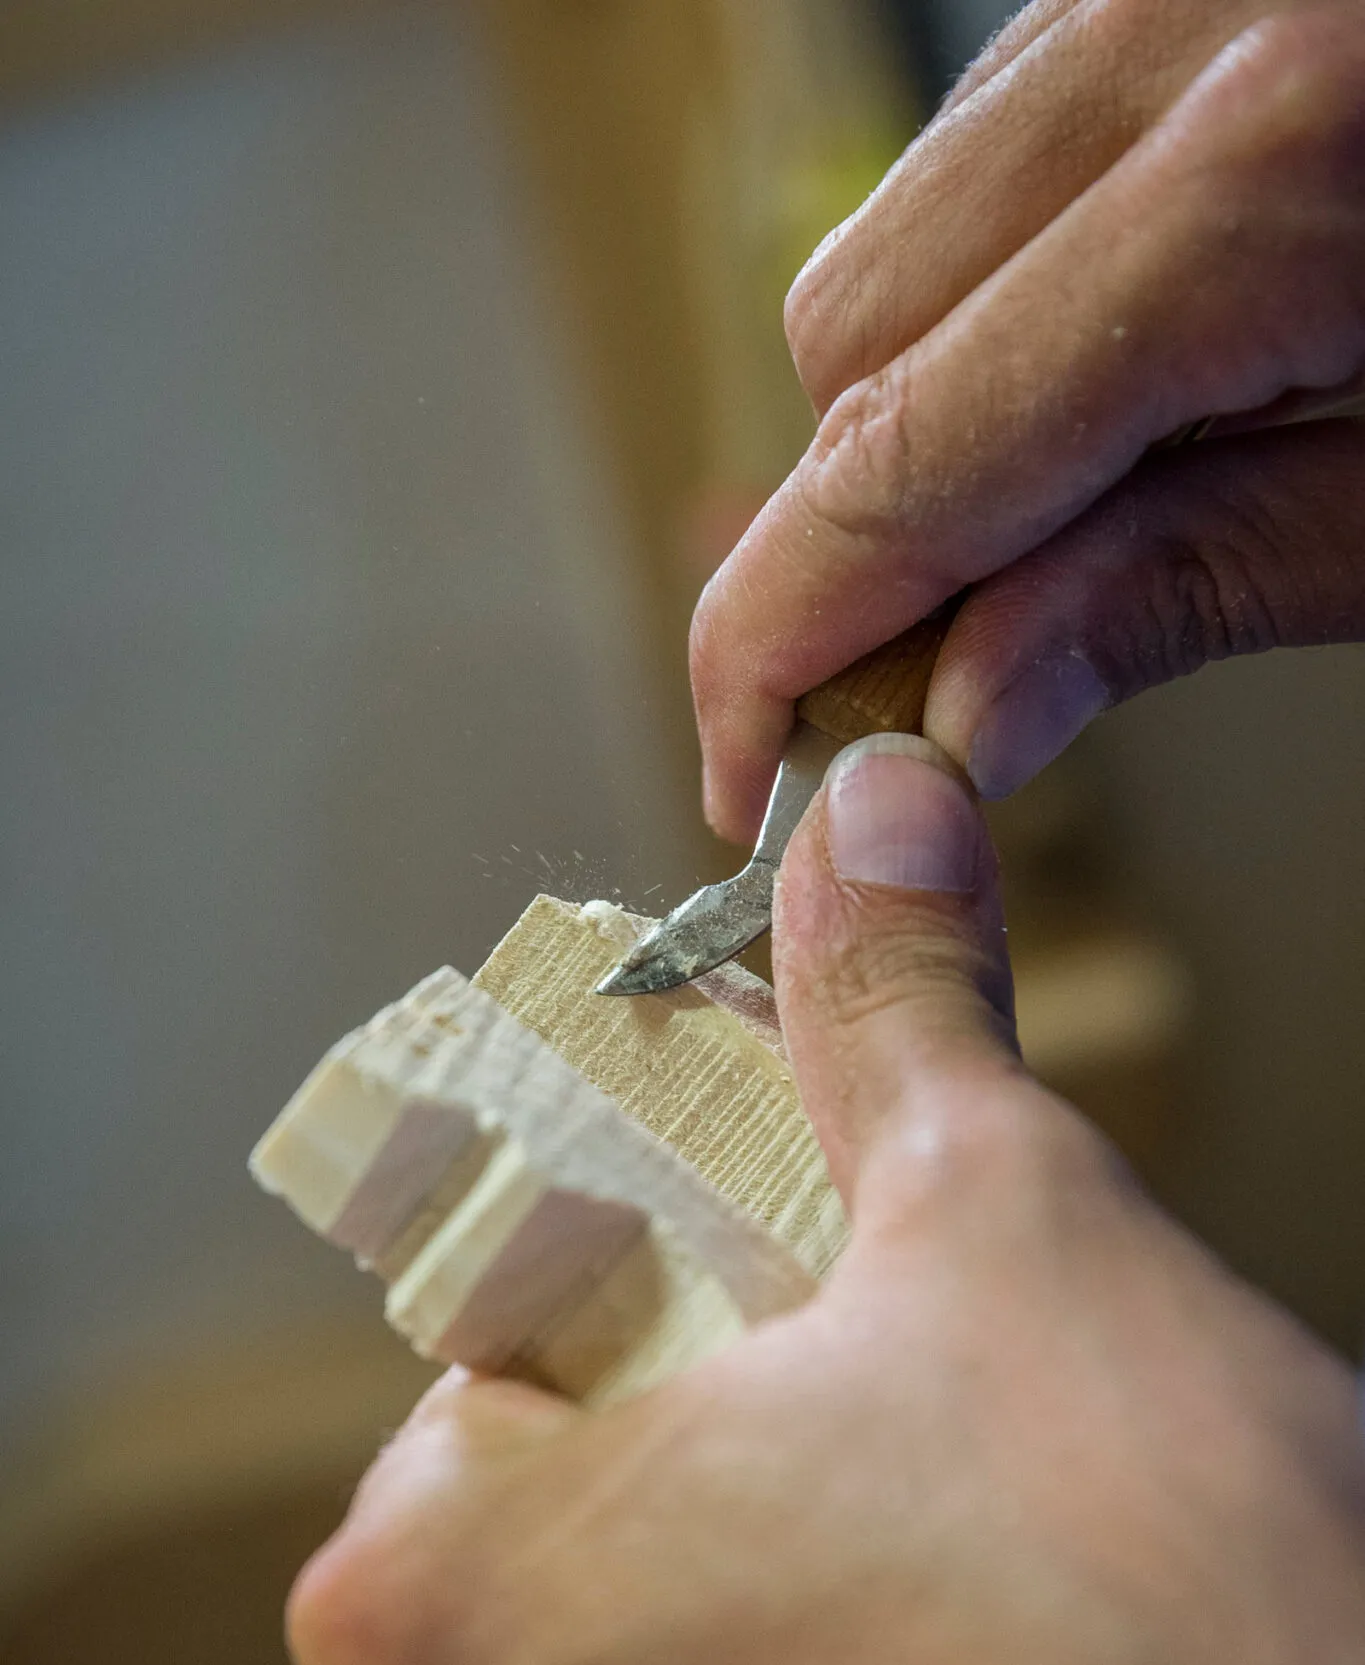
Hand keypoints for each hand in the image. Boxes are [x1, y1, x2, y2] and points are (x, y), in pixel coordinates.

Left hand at [288, 740, 1364, 1664]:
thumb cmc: (1158, 1637)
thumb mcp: (1000, 1226)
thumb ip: (890, 1006)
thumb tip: (868, 821)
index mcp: (421, 1583)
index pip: (514, 1315)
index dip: (682, 1239)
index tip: (804, 1248)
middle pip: (576, 1488)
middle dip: (732, 1407)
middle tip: (904, 1386)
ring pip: (652, 1647)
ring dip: (781, 1561)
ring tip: (958, 1541)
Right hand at [691, 0, 1364, 840]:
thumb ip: (1192, 585)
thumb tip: (967, 712)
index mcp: (1272, 173)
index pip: (902, 454)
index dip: (780, 641)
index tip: (749, 774)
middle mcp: (1169, 29)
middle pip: (853, 345)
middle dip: (851, 547)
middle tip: (927, 697)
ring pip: (892, 255)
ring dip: (916, 435)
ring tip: (1048, 545)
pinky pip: (978, 175)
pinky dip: (983, 324)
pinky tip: (1092, 407)